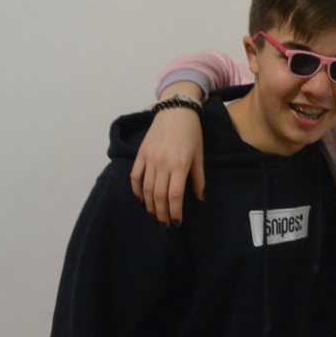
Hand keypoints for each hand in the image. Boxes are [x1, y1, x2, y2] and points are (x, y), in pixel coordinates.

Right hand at [130, 82, 205, 226]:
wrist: (176, 110)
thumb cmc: (192, 133)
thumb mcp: (199, 156)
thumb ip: (199, 179)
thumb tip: (200, 199)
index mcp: (180, 165)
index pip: (175, 196)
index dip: (175, 212)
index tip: (177, 223)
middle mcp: (163, 164)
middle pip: (159, 196)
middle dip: (161, 214)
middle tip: (163, 226)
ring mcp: (150, 158)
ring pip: (146, 189)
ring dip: (149, 206)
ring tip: (153, 217)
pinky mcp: (141, 154)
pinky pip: (135, 176)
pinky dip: (136, 190)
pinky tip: (140, 200)